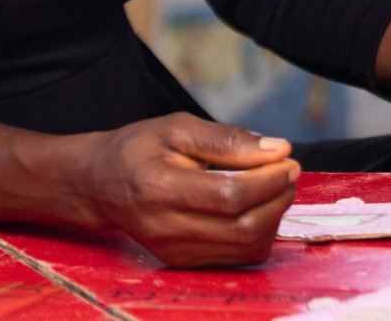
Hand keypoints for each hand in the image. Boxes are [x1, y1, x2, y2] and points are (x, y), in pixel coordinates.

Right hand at [81, 113, 298, 267]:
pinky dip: (259, 233)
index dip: (268, 180)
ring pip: (245, 247)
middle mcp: (165, 229)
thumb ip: (227, 139)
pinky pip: (237, 257)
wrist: (100, 185)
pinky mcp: (183, 263)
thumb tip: (278, 149)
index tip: (289, 160)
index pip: (229, 197)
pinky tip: (258, 206)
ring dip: (274, 216)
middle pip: (243, 227)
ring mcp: (174, 252)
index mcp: (159, 189)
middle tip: (290, 171)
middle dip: (278, 198)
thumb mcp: (177, 127)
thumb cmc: (139, 148)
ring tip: (277, 185)